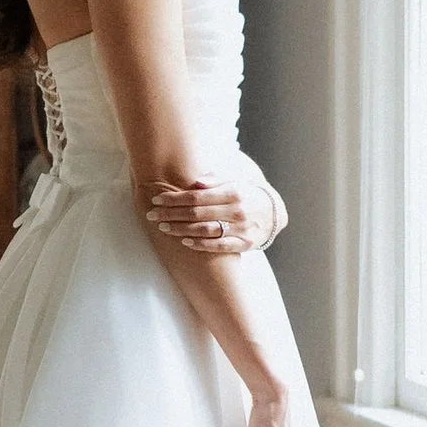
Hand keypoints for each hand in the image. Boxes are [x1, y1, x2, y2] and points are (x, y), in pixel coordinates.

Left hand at [145, 172, 278, 254]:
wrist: (274, 213)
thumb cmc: (246, 194)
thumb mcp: (234, 181)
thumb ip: (215, 180)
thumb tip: (196, 182)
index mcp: (234, 192)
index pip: (197, 196)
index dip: (174, 198)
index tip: (157, 200)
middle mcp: (238, 210)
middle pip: (197, 213)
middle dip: (171, 214)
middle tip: (152, 215)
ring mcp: (241, 228)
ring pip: (205, 230)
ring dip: (181, 229)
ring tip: (164, 228)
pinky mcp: (244, 244)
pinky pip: (219, 246)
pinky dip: (201, 244)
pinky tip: (185, 241)